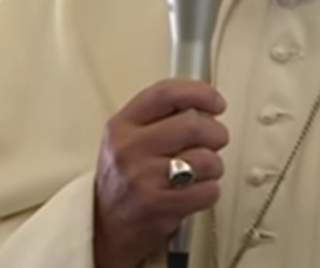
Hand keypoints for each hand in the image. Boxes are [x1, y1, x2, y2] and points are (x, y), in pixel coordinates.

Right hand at [93, 78, 227, 267]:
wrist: (105, 227)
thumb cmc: (123, 180)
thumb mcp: (127, 138)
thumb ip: (160, 117)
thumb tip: (203, 105)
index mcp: (122, 124)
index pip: (166, 93)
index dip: (199, 93)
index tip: (215, 102)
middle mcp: (130, 147)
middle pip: (193, 124)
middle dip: (215, 132)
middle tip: (214, 139)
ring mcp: (143, 177)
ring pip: (206, 158)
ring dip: (214, 165)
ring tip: (201, 170)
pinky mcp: (159, 205)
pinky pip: (208, 190)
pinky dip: (210, 190)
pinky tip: (195, 190)